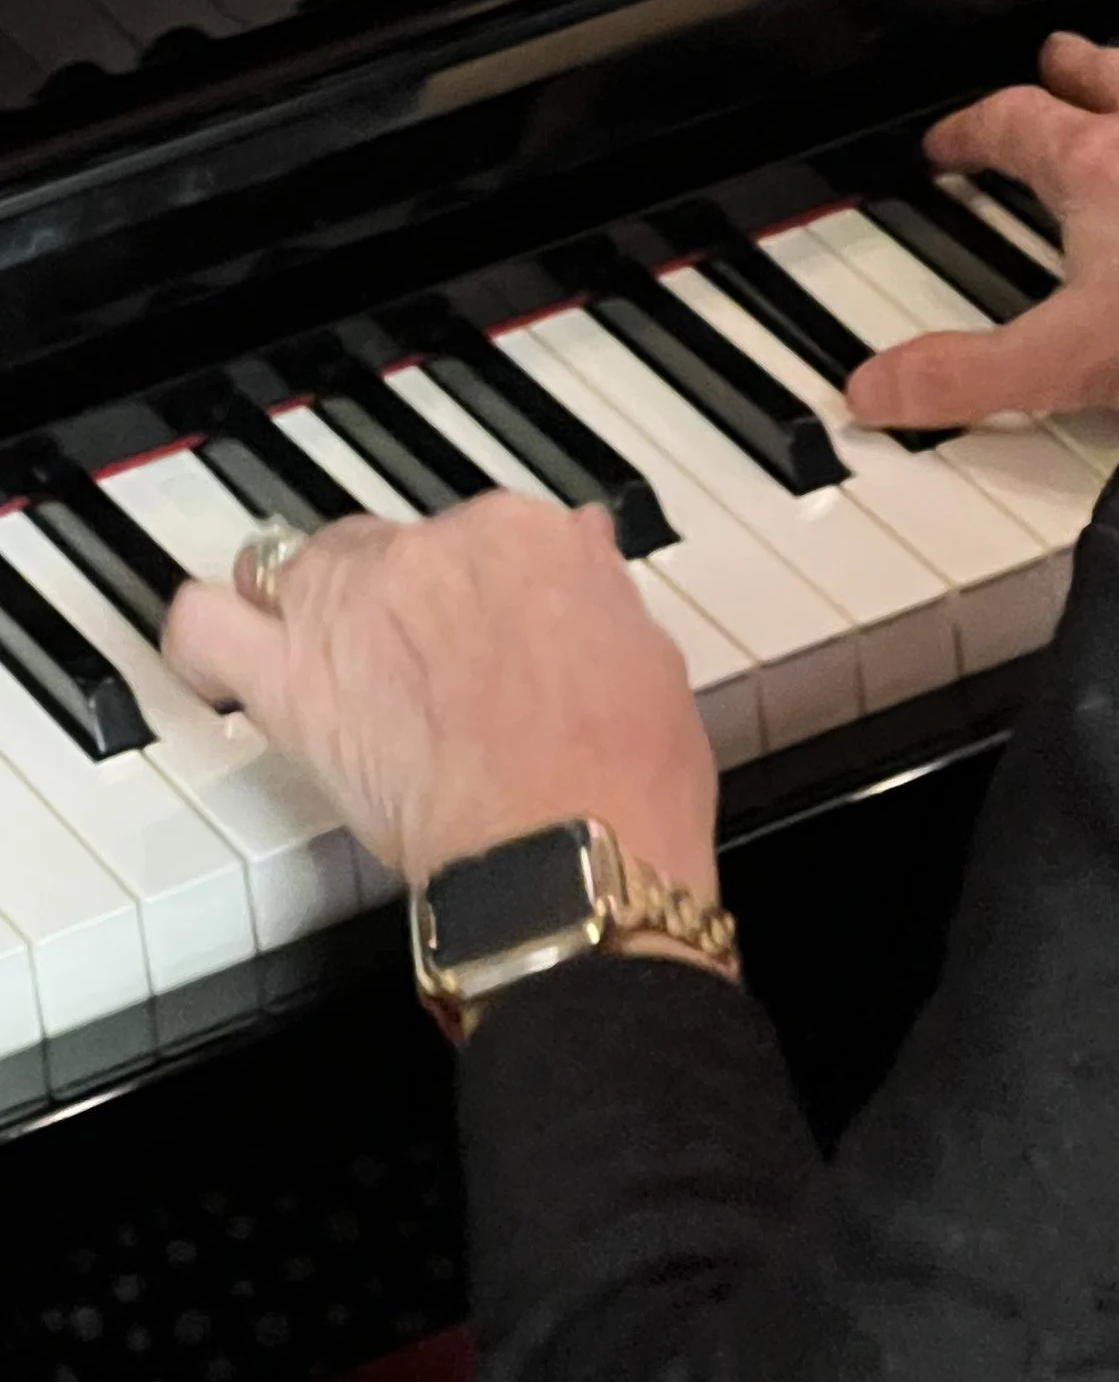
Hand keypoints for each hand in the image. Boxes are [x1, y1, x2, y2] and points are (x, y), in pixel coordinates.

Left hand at [162, 495, 717, 894]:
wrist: (570, 849)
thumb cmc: (623, 773)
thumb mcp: (648, 653)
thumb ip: (594, 591)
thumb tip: (582, 557)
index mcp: (526, 532)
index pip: (485, 531)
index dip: (487, 588)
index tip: (498, 626)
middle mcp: (432, 549)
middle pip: (386, 547)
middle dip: (400, 597)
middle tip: (426, 664)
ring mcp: (353, 606)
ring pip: (295, 568)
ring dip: (311, 607)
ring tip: (332, 658)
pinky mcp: (293, 679)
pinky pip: (208, 626)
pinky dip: (209, 634)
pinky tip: (227, 653)